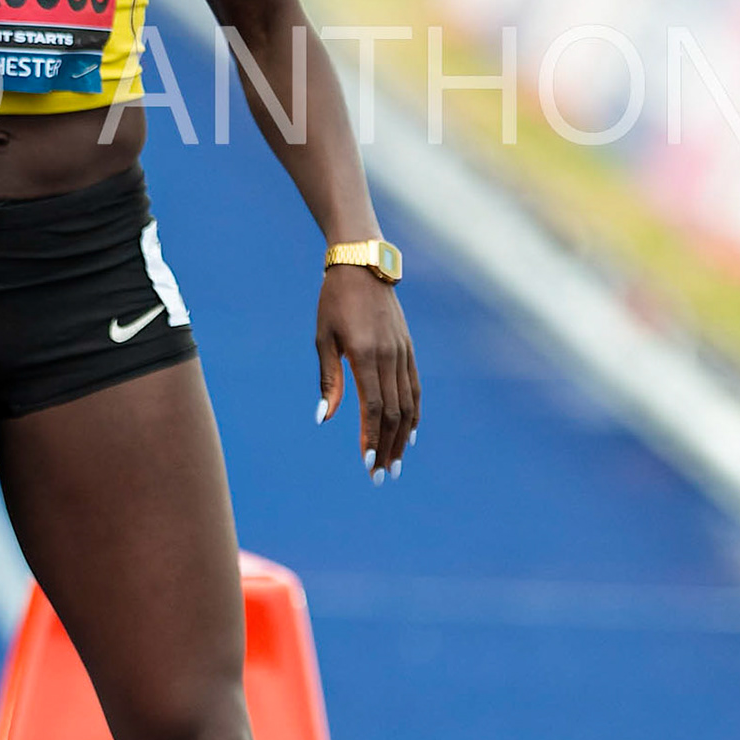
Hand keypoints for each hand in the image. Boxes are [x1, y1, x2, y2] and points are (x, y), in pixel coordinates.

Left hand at [315, 266, 419, 482]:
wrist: (362, 265)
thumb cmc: (334, 301)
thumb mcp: (323, 338)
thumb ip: (329, 379)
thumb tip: (325, 417)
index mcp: (365, 355)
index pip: (373, 408)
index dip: (371, 438)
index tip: (367, 463)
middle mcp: (390, 357)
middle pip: (394, 413)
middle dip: (388, 446)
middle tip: (381, 475)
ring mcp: (403, 352)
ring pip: (409, 404)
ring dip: (403, 436)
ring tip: (395, 462)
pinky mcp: (409, 348)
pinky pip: (415, 387)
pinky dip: (415, 413)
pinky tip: (411, 432)